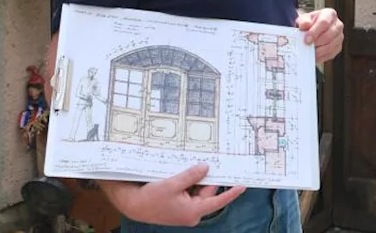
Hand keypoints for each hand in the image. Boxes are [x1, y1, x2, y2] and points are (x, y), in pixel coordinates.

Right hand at [100, 164, 244, 225]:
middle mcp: (192, 212)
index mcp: (193, 212)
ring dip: (196, 179)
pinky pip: (190, 191)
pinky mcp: (179, 205)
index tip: (243, 185)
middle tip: (210, 162)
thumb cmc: (150, 198)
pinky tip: (184, 173)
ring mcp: (186, 209)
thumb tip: (206, 167)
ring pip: (198, 190)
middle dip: (207, 178)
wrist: (133, 204)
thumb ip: (191, 176)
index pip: (217, 201)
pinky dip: (189, 182)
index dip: (231, 193)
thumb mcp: (173, 184)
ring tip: (192, 166)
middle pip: (207, 192)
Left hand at [296, 8, 343, 62]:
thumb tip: (305, 25)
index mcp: (330, 14)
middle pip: (329, 35)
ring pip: (330, 46)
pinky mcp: (338, 47)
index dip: (315, 32)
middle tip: (307, 47)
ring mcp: (340, 36)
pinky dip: (321, 56)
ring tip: (309, 52)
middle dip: (317, 43)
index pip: (324, 23)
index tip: (306, 40)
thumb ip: (303, 21)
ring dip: (319, 51)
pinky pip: (331, 53)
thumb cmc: (309, 23)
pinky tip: (314, 56)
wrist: (313, 29)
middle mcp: (338, 25)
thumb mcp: (304, 19)